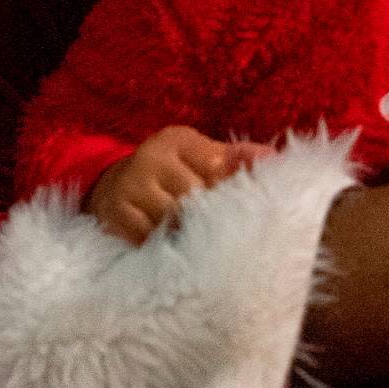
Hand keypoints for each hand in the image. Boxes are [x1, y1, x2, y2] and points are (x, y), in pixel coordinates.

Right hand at [88, 126, 270, 244]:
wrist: (113, 185)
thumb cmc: (172, 171)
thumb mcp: (201, 155)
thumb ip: (237, 157)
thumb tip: (275, 158)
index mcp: (177, 140)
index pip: (213, 165)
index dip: (227, 190)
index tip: (238, 208)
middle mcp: (151, 157)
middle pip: (192, 194)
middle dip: (208, 215)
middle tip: (222, 233)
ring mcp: (130, 185)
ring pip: (170, 217)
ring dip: (185, 232)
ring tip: (199, 243)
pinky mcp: (115, 212)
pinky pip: (146, 235)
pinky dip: (161, 243)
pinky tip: (171, 247)